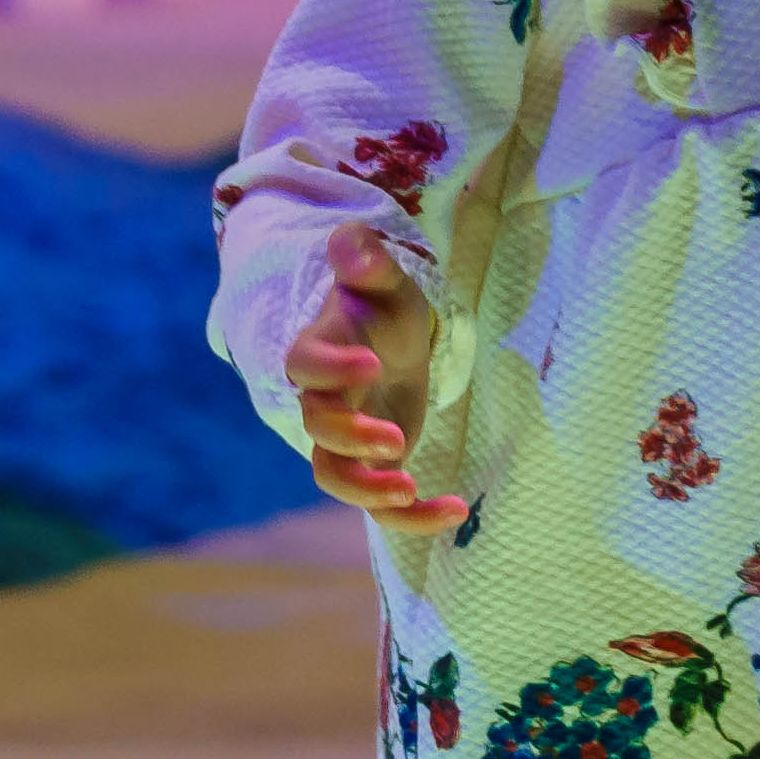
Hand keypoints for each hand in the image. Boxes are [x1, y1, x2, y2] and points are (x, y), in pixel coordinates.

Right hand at [289, 219, 457, 529]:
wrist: (393, 346)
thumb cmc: (383, 309)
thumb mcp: (384, 281)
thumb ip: (366, 260)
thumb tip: (351, 241)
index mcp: (321, 351)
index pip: (306, 365)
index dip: (331, 369)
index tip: (371, 365)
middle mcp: (325, 401)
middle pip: (318, 429)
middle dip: (353, 437)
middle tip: (396, 439)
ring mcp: (346, 440)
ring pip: (335, 476)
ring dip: (368, 491)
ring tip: (409, 488)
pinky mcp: (372, 468)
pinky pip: (379, 504)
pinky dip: (412, 517)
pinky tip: (453, 510)